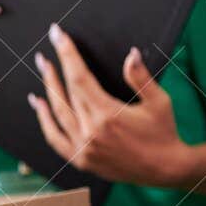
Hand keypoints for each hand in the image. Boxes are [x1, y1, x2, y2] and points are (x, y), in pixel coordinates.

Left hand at [27, 28, 189, 186]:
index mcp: (107, 115)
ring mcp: (84, 149)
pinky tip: (40, 106)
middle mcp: (91, 132)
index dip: (67, 54)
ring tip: (42, 71)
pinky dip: (45, 122)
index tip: (58, 35)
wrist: (165, 170)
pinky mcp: (82, 161)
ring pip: (57, 115)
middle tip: (44, 54)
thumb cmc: (163, 133)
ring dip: (47, 91)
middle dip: (54, 70)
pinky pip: (56, 139)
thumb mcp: (159, 101)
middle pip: (65, 94)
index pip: (79, 77)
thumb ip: (141, 77)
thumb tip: (131, 54)